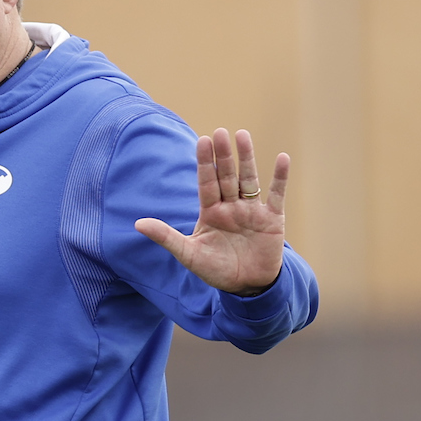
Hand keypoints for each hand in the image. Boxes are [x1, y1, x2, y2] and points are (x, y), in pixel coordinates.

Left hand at [136, 127, 289, 294]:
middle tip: (220, 132)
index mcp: (210, 212)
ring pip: (249, 180)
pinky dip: (280, 178)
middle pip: (227, 176)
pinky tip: (283, 158)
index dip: (205, 163)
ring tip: (242, 135)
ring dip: (247, 159)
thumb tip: (137, 224)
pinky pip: (277, 195)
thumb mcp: (188, 254)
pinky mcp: (272, 219)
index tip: (202, 140)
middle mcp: (231, 207)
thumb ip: (166, 237)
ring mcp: (252, 211)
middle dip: (223, 156)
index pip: (206, 183)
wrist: (246, 287)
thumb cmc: (215, 270)